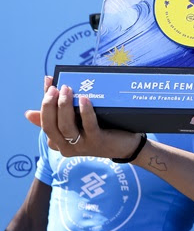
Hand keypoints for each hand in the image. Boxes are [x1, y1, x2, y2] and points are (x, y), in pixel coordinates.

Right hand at [26, 82, 140, 158]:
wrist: (126, 146)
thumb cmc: (99, 130)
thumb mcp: (77, 123)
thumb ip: (59, 116)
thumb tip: (28, 113)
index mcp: (58, 142)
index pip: (45, 121)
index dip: (45, 102)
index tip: (49, 83)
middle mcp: (66, 147)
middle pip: (49, 126)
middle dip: (49, 105)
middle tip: (57, 87)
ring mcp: (81, 146)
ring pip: (65, 127)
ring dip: (64, 106)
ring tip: (67, 89)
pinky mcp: (97, 143)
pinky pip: (88, 126)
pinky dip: (85, 111)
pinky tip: (84, 99)